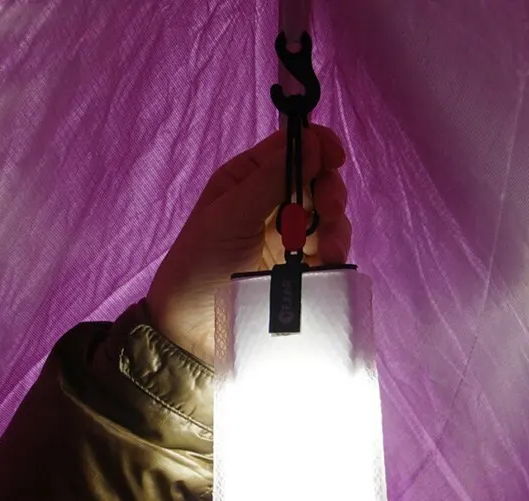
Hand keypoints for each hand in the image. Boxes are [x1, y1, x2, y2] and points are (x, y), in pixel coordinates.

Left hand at [146, 124, 350, 363]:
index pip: (293, 148)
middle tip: (328, 215)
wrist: (191, 330)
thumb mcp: (230, 215)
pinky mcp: (299, 268)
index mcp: (248, 178)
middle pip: (319, 181)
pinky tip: (326, 267)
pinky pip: (328, 252)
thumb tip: (315, 142)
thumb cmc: (199, 265)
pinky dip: (333, 256)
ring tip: (329, 254)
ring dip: (336, 230)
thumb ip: (271, 178)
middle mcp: (271, 201)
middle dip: (330, 195)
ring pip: (329, 218)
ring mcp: (288, 236)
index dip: (319, 148)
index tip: (335, 160)